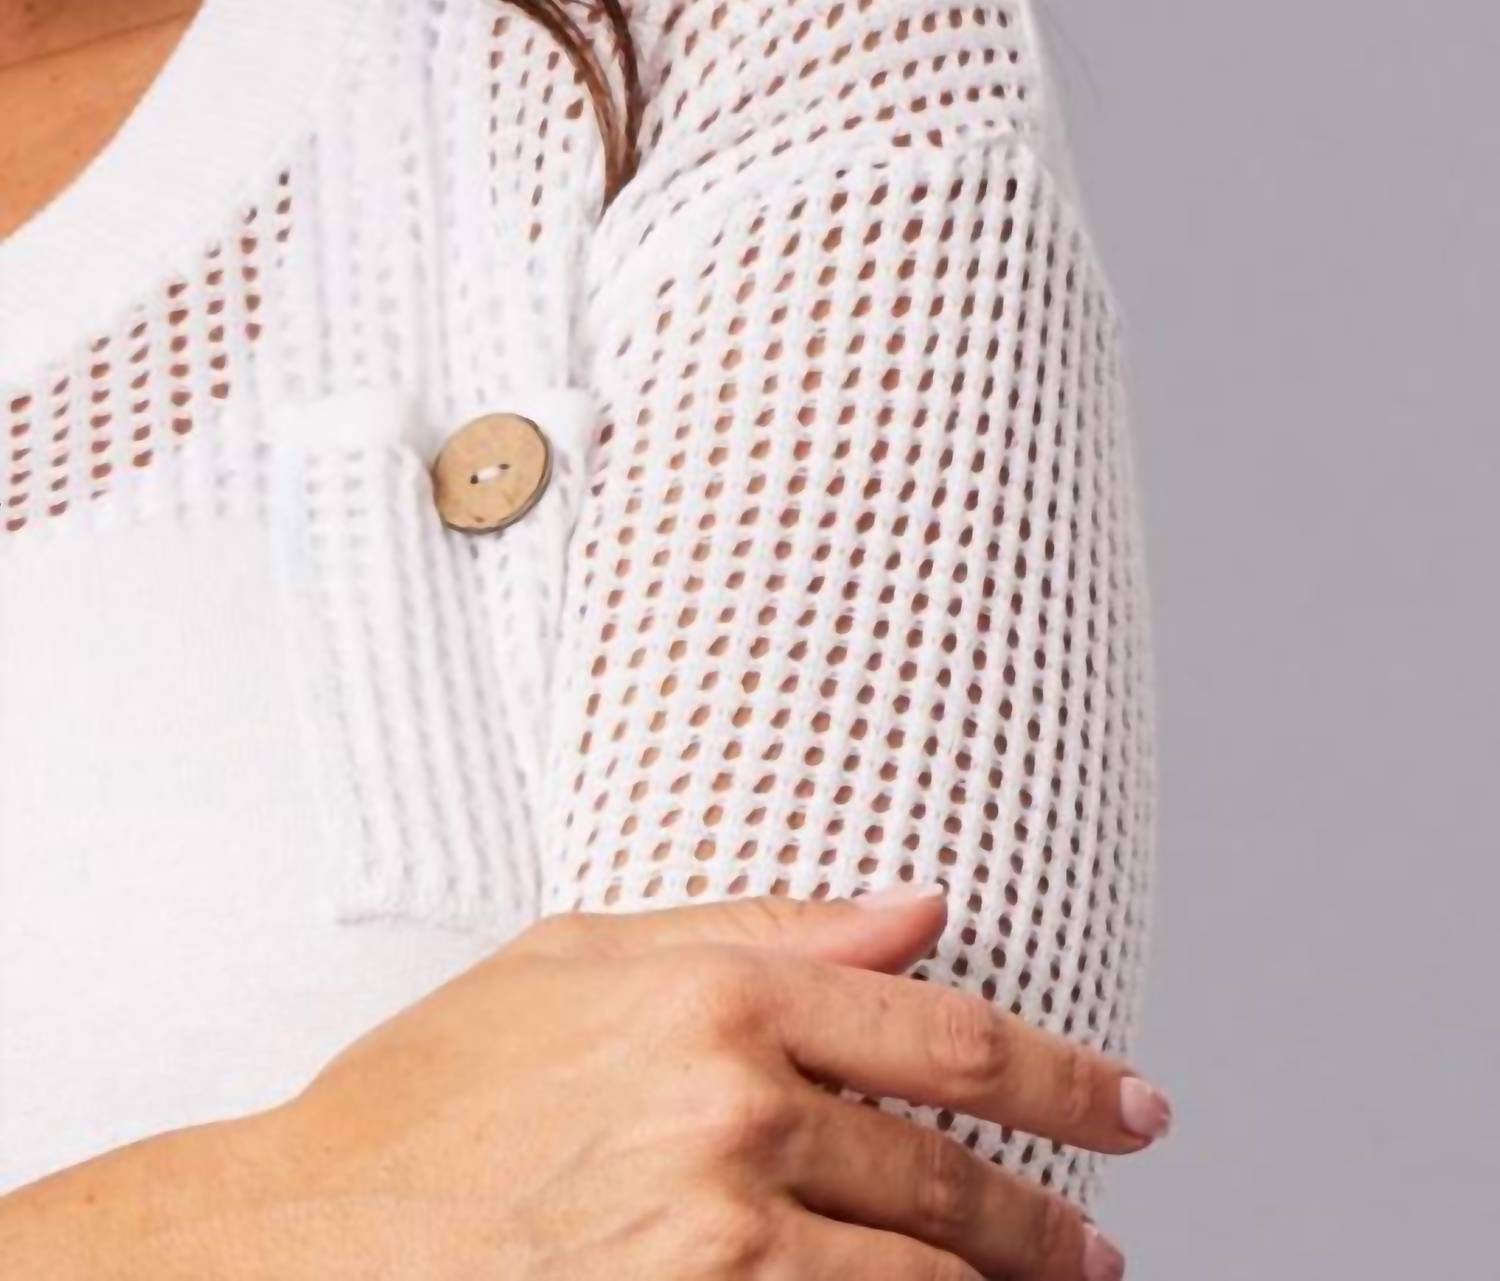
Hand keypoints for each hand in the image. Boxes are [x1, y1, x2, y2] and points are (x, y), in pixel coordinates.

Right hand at [242, 884, 1166, 1279]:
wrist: (304, 1240)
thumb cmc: (435, 1091)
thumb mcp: (582, 955)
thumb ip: (764, 923)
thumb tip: (918, 910)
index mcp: (722, 994)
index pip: (952, 1038)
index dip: (1068, 1076)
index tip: (1131, 1106)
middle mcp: (736, 1109)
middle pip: (953, 1167)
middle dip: (1049, 1209)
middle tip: (1100, 1234)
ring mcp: (719, 1238)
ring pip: (923, 1273)